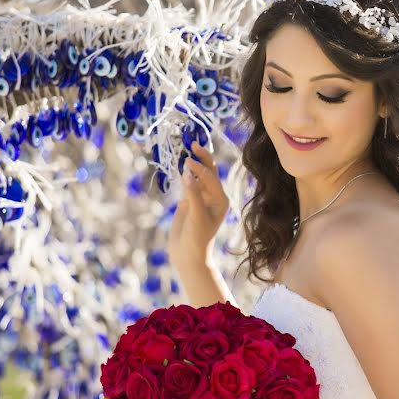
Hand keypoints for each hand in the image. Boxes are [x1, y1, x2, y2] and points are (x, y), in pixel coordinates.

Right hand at [167, 141, 229, 269]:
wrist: (189, 255)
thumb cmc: (197, 238)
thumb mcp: (197, 216)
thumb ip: (193, 195)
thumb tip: (187, 173)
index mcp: (221, 200)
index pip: (211, 178)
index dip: (200, 168)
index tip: (187, 162)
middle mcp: (213, 196)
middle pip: (208, 172)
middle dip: (202, 158)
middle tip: (192, 143)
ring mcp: (201, 198)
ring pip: (197, 176)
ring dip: (192, 163)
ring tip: (184, 148)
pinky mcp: (189, 201)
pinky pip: (187, 183)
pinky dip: (183, 174)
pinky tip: (178, 164)